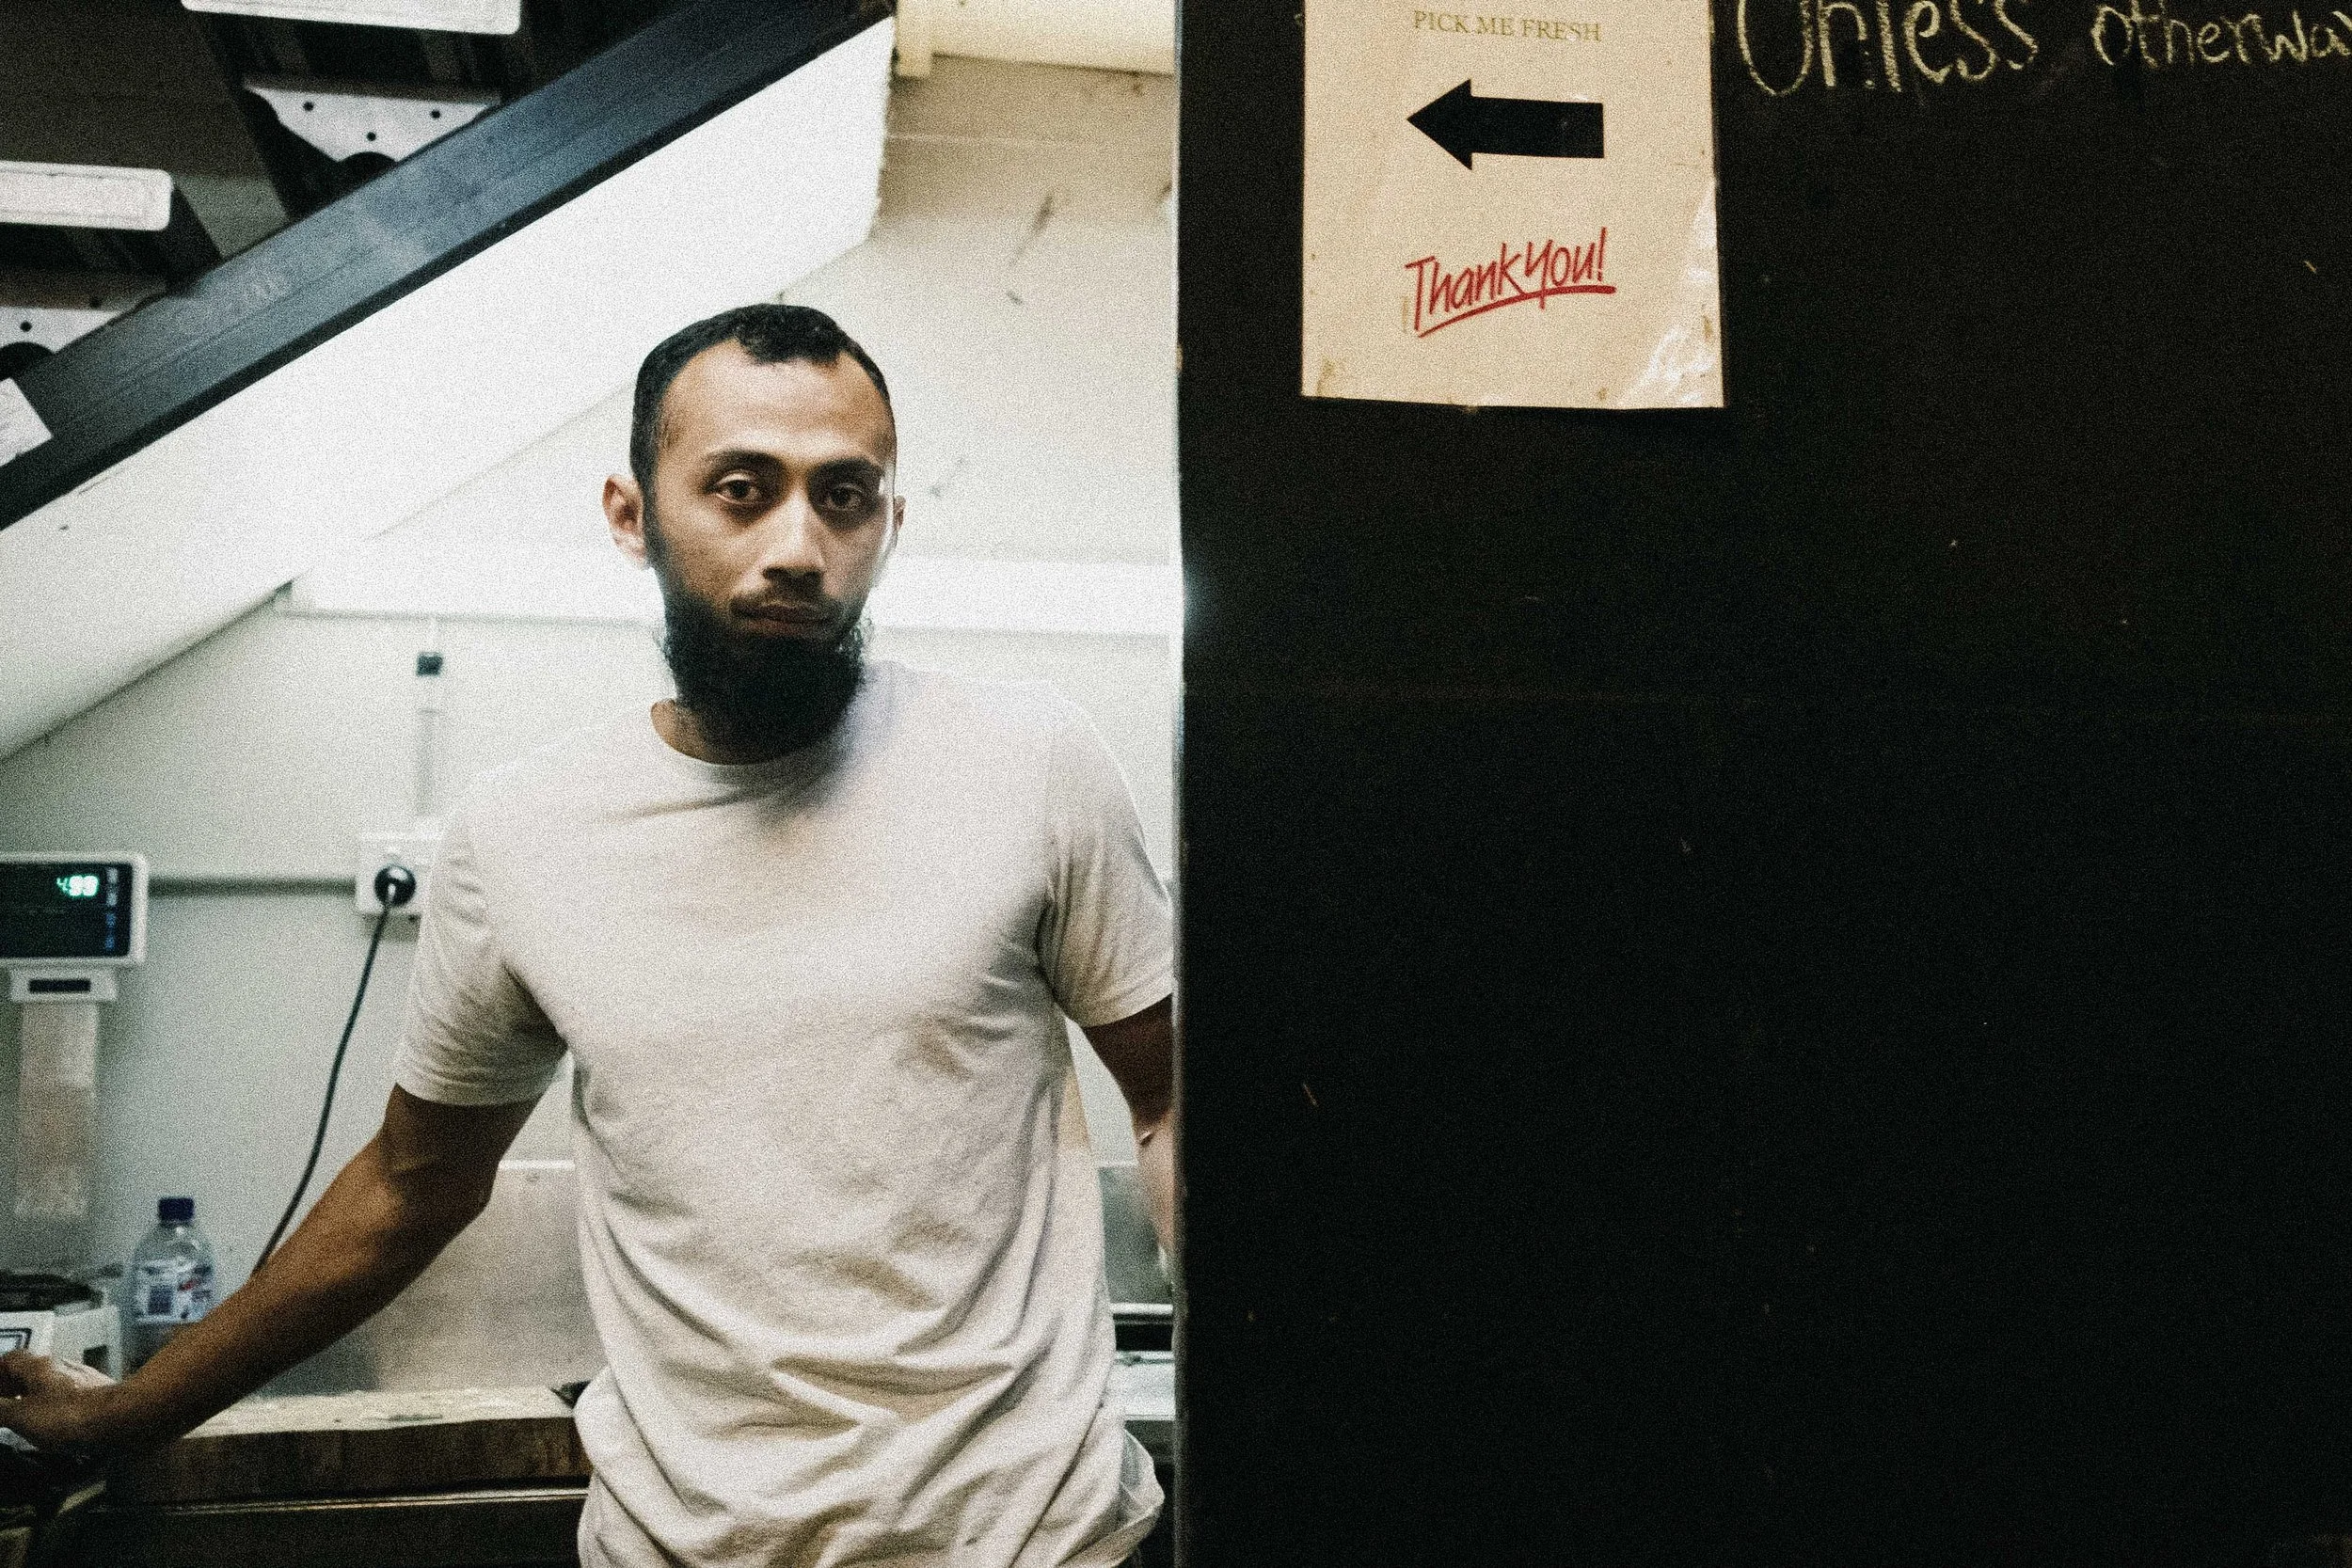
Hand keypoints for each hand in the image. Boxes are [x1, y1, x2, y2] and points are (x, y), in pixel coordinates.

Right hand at [0, 1352, 125, 1455]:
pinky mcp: (101, 1393)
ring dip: (38, 1398)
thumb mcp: (21, 1415)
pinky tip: (60, 1423)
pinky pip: (73, 1396)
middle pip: (32, 1371)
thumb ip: (0, 1410)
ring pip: (53, 1383)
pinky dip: (59, 1406)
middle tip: (6, 1408)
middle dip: (16, 1388)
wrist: (120, 1417)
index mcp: (39, 1366)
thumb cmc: (69, 1414)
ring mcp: (85, 1378)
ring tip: (30, 1419)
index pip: (11, 1360)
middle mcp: (63, 1366)